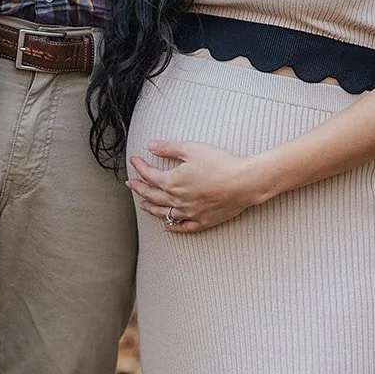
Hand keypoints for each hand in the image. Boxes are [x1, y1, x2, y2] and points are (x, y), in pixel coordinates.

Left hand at [127, 141, 253, 232]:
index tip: (134, 161)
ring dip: (151, 208)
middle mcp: (177, 200)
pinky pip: (183, 227)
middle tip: (131, 184)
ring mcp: (189, 213)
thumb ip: (168, 148)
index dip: (139, 167)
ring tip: (143, 204)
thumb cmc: (219, 163)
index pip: (149, 175)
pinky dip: (172, 227)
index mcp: (172, 182)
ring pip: (164, 214)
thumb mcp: (191, 149)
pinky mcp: (202, 221)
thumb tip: (150, 146)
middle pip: (152, 196)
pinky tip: (167, 227)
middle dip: (139, 189)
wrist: (243, 182)